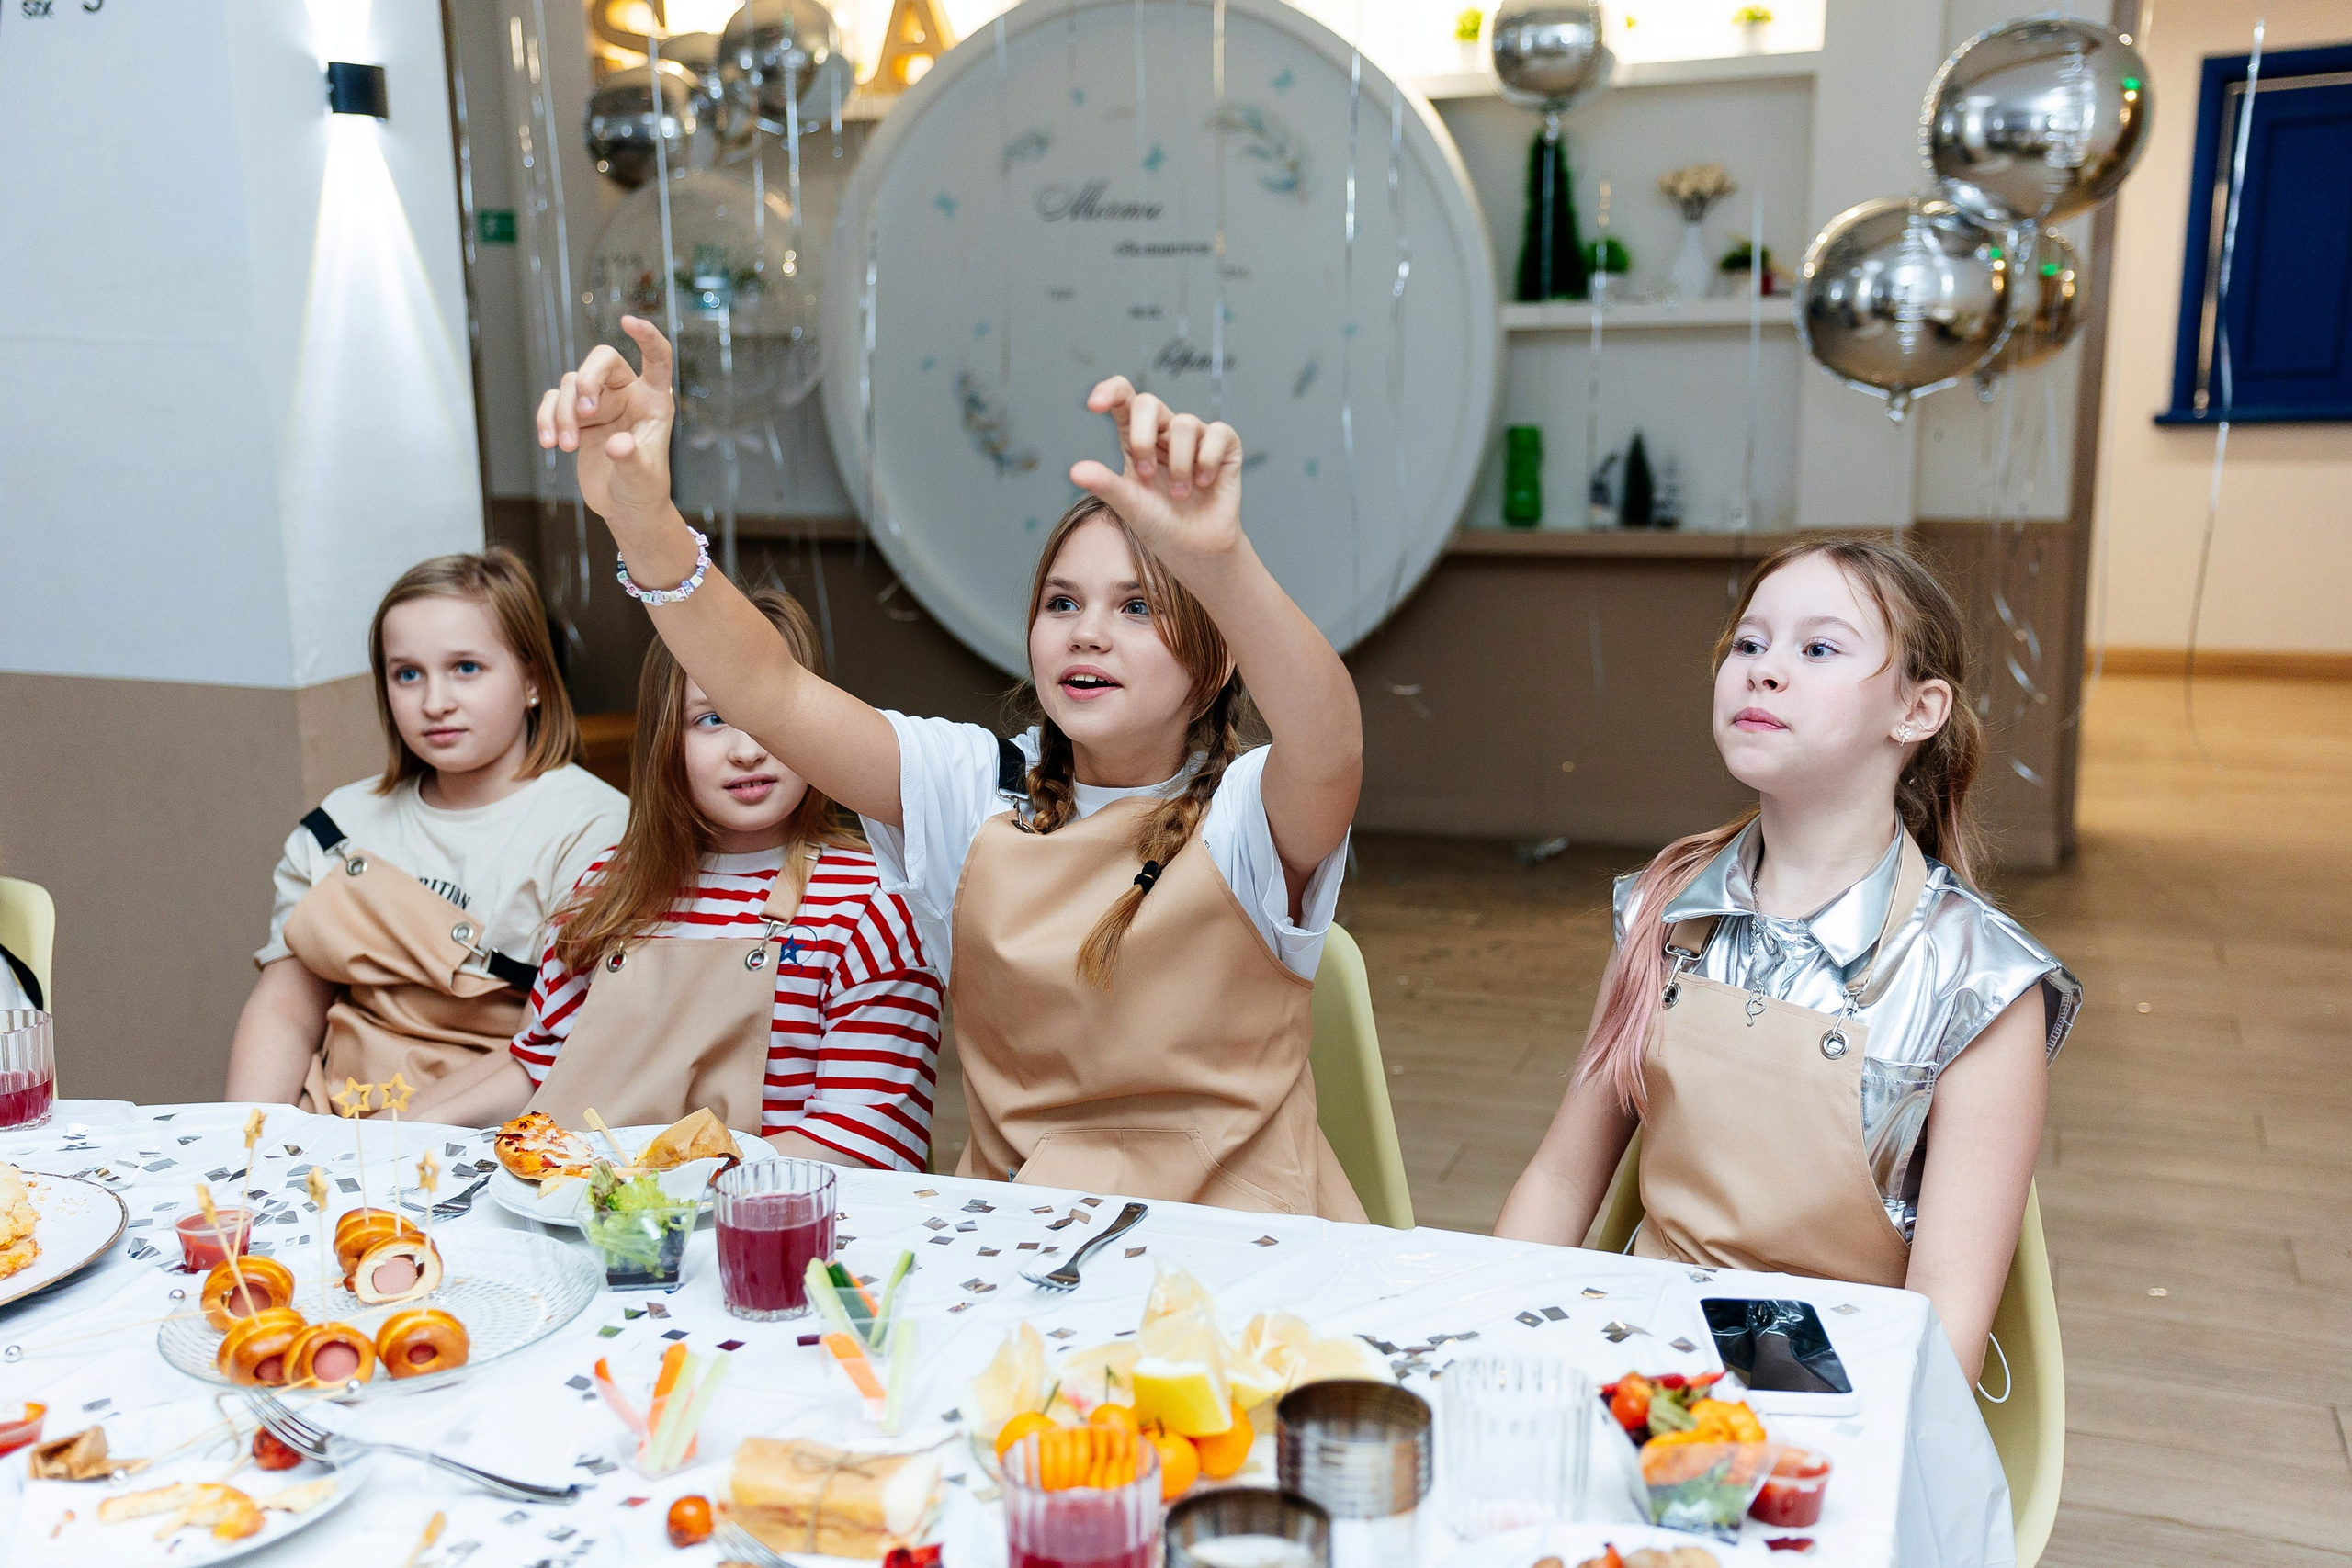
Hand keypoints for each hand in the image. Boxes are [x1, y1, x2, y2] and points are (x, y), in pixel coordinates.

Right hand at [535, 316, 675, 526]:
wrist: (625, 508)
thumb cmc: (643, 491)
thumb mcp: (643, 479)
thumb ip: (632, 460)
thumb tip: (618, 445)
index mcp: (654, 400)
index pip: (656, 359)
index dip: (646, 337)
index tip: (629, 321)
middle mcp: (627, 393)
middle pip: (601, 360)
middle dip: (586, 382)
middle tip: (583, 415)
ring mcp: (599, 403)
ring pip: (571, 384)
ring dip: (562, 414)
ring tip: (565, 447)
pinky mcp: (576, 416)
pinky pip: (552, 401)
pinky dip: (546, 419)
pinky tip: (548, 445)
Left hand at [1068, 378, 1243, 563]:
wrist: (1195, 550)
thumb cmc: (1159, 524)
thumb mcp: (1129, 505)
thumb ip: (1105, 484)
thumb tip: (1075, 471)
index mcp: (1136, 438)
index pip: (1123, 398)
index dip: (1109, 392)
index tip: (1094, 406)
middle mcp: (1164, 431)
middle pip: (1149, 403)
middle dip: (1143, 439)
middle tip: (1144, 474)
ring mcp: (1196, 436)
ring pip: (1185, 423)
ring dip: (1179, 464)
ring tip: (1179, 494)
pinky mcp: (1226, 446)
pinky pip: (1218, 433)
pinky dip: (1208, 460)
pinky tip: (1204, 483)